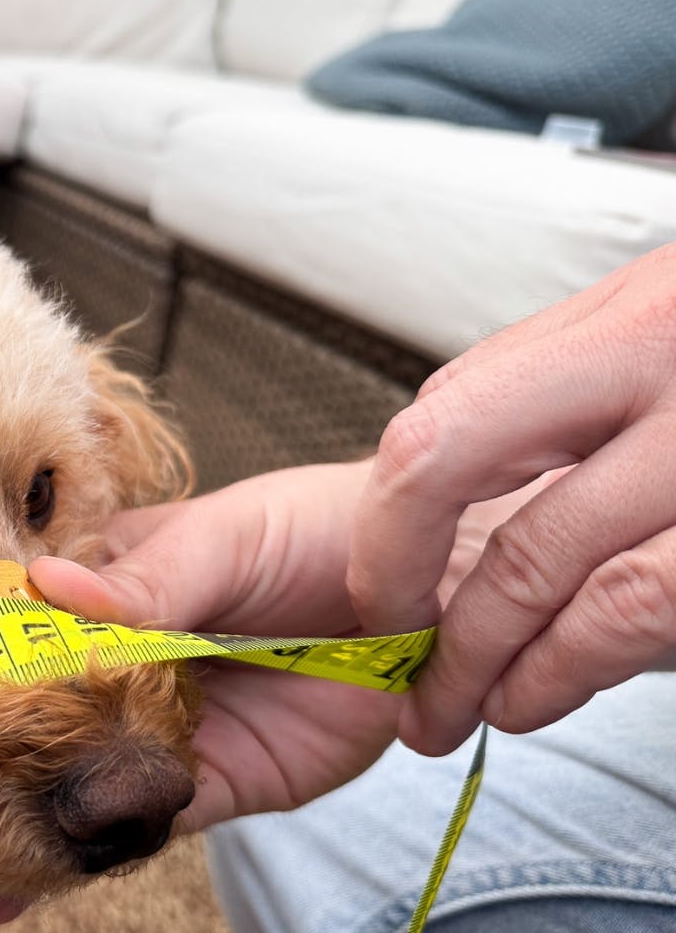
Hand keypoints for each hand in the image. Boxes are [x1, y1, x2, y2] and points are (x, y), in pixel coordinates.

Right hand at [31, 461, 400, 830]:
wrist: (437, 590)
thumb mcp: (227, 539)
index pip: (30, 626)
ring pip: (90, 773)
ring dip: (42, 806)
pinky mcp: (224, 780)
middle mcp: (128, 661)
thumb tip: (45, 584)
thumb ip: (146, 579)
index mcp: (112, 587)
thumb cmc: (322, 531)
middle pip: (47, 711)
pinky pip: (159, 816)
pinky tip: (69, 848)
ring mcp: (170, 725)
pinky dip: (119, 832)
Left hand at [350, 242, 675, 755]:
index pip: (446, 415)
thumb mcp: (665, 331)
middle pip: (457, 469)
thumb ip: (561, 389)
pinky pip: (639, 611)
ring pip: (550, 565)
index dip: (391, 519)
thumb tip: (435, 486)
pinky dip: (565, 670)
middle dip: (401, 581)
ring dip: (481, 658)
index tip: (379, 584)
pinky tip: (534, 697)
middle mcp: (669, 367)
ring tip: (455, 707)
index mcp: (630, 318)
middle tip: (395, 659)